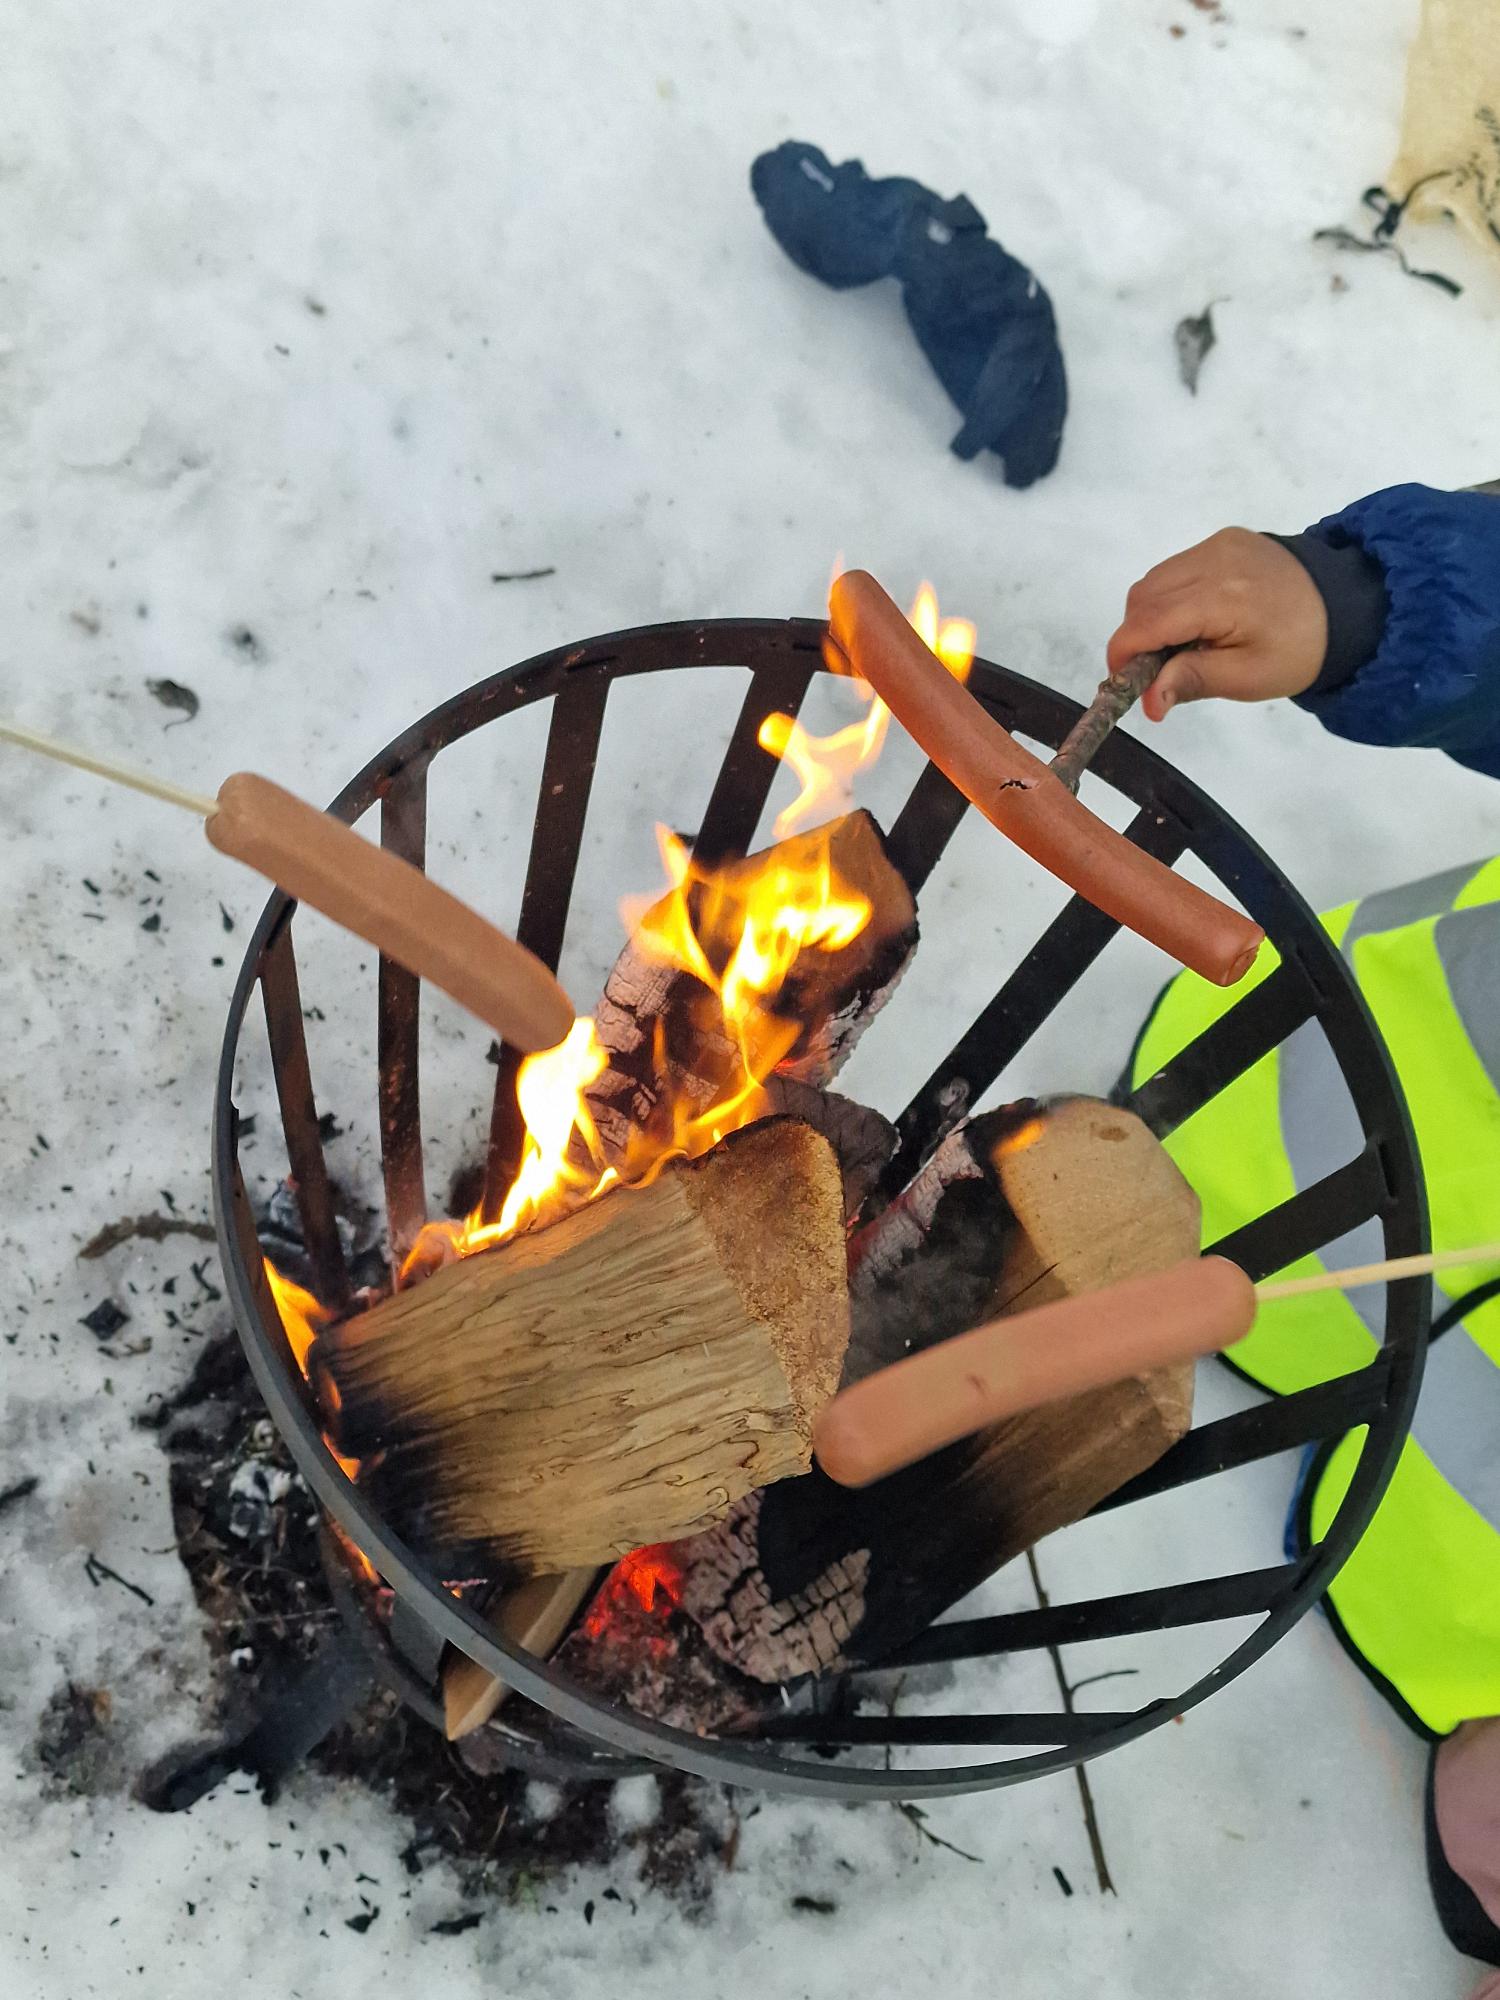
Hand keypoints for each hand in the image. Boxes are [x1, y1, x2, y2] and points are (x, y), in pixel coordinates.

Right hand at [1106, 528, 1326, 721]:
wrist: (1346, 606)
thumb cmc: (1298, 650)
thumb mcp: (1248, 677)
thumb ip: (1192, 681)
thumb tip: (1148, 701)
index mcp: (1222, 597)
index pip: (1148, 621)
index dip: (1123, 652)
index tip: (1121, 680)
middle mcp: (1214, 560)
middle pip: (1142, 597)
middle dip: (1136, 635)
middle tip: (1156, 669)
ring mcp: (1218, 544)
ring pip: (1154, 580)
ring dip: (1150, 616)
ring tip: (1180, 645)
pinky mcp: (1224, 539)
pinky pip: (1176, 568)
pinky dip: (1170, 596)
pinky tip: (1196, 619)